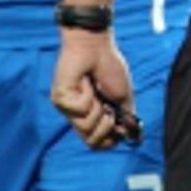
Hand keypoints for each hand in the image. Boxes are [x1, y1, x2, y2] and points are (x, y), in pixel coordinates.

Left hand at [51, 29, 135, 148]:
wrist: (95, 46)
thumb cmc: (109, 67)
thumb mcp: (123, 97)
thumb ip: (126, 119)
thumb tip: (131, 138)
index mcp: (91, 117)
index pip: (97, 144)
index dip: (110, 139)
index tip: (118, 123)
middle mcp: (77, 116)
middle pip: (91, 143)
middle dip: (106, 125)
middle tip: (106, 104)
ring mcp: (67, 109)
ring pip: (86, 128)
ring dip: (97, 108)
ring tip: (95, 89)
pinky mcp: (59, 100)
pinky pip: (80, 110)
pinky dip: (88, 94)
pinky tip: (85, 82)